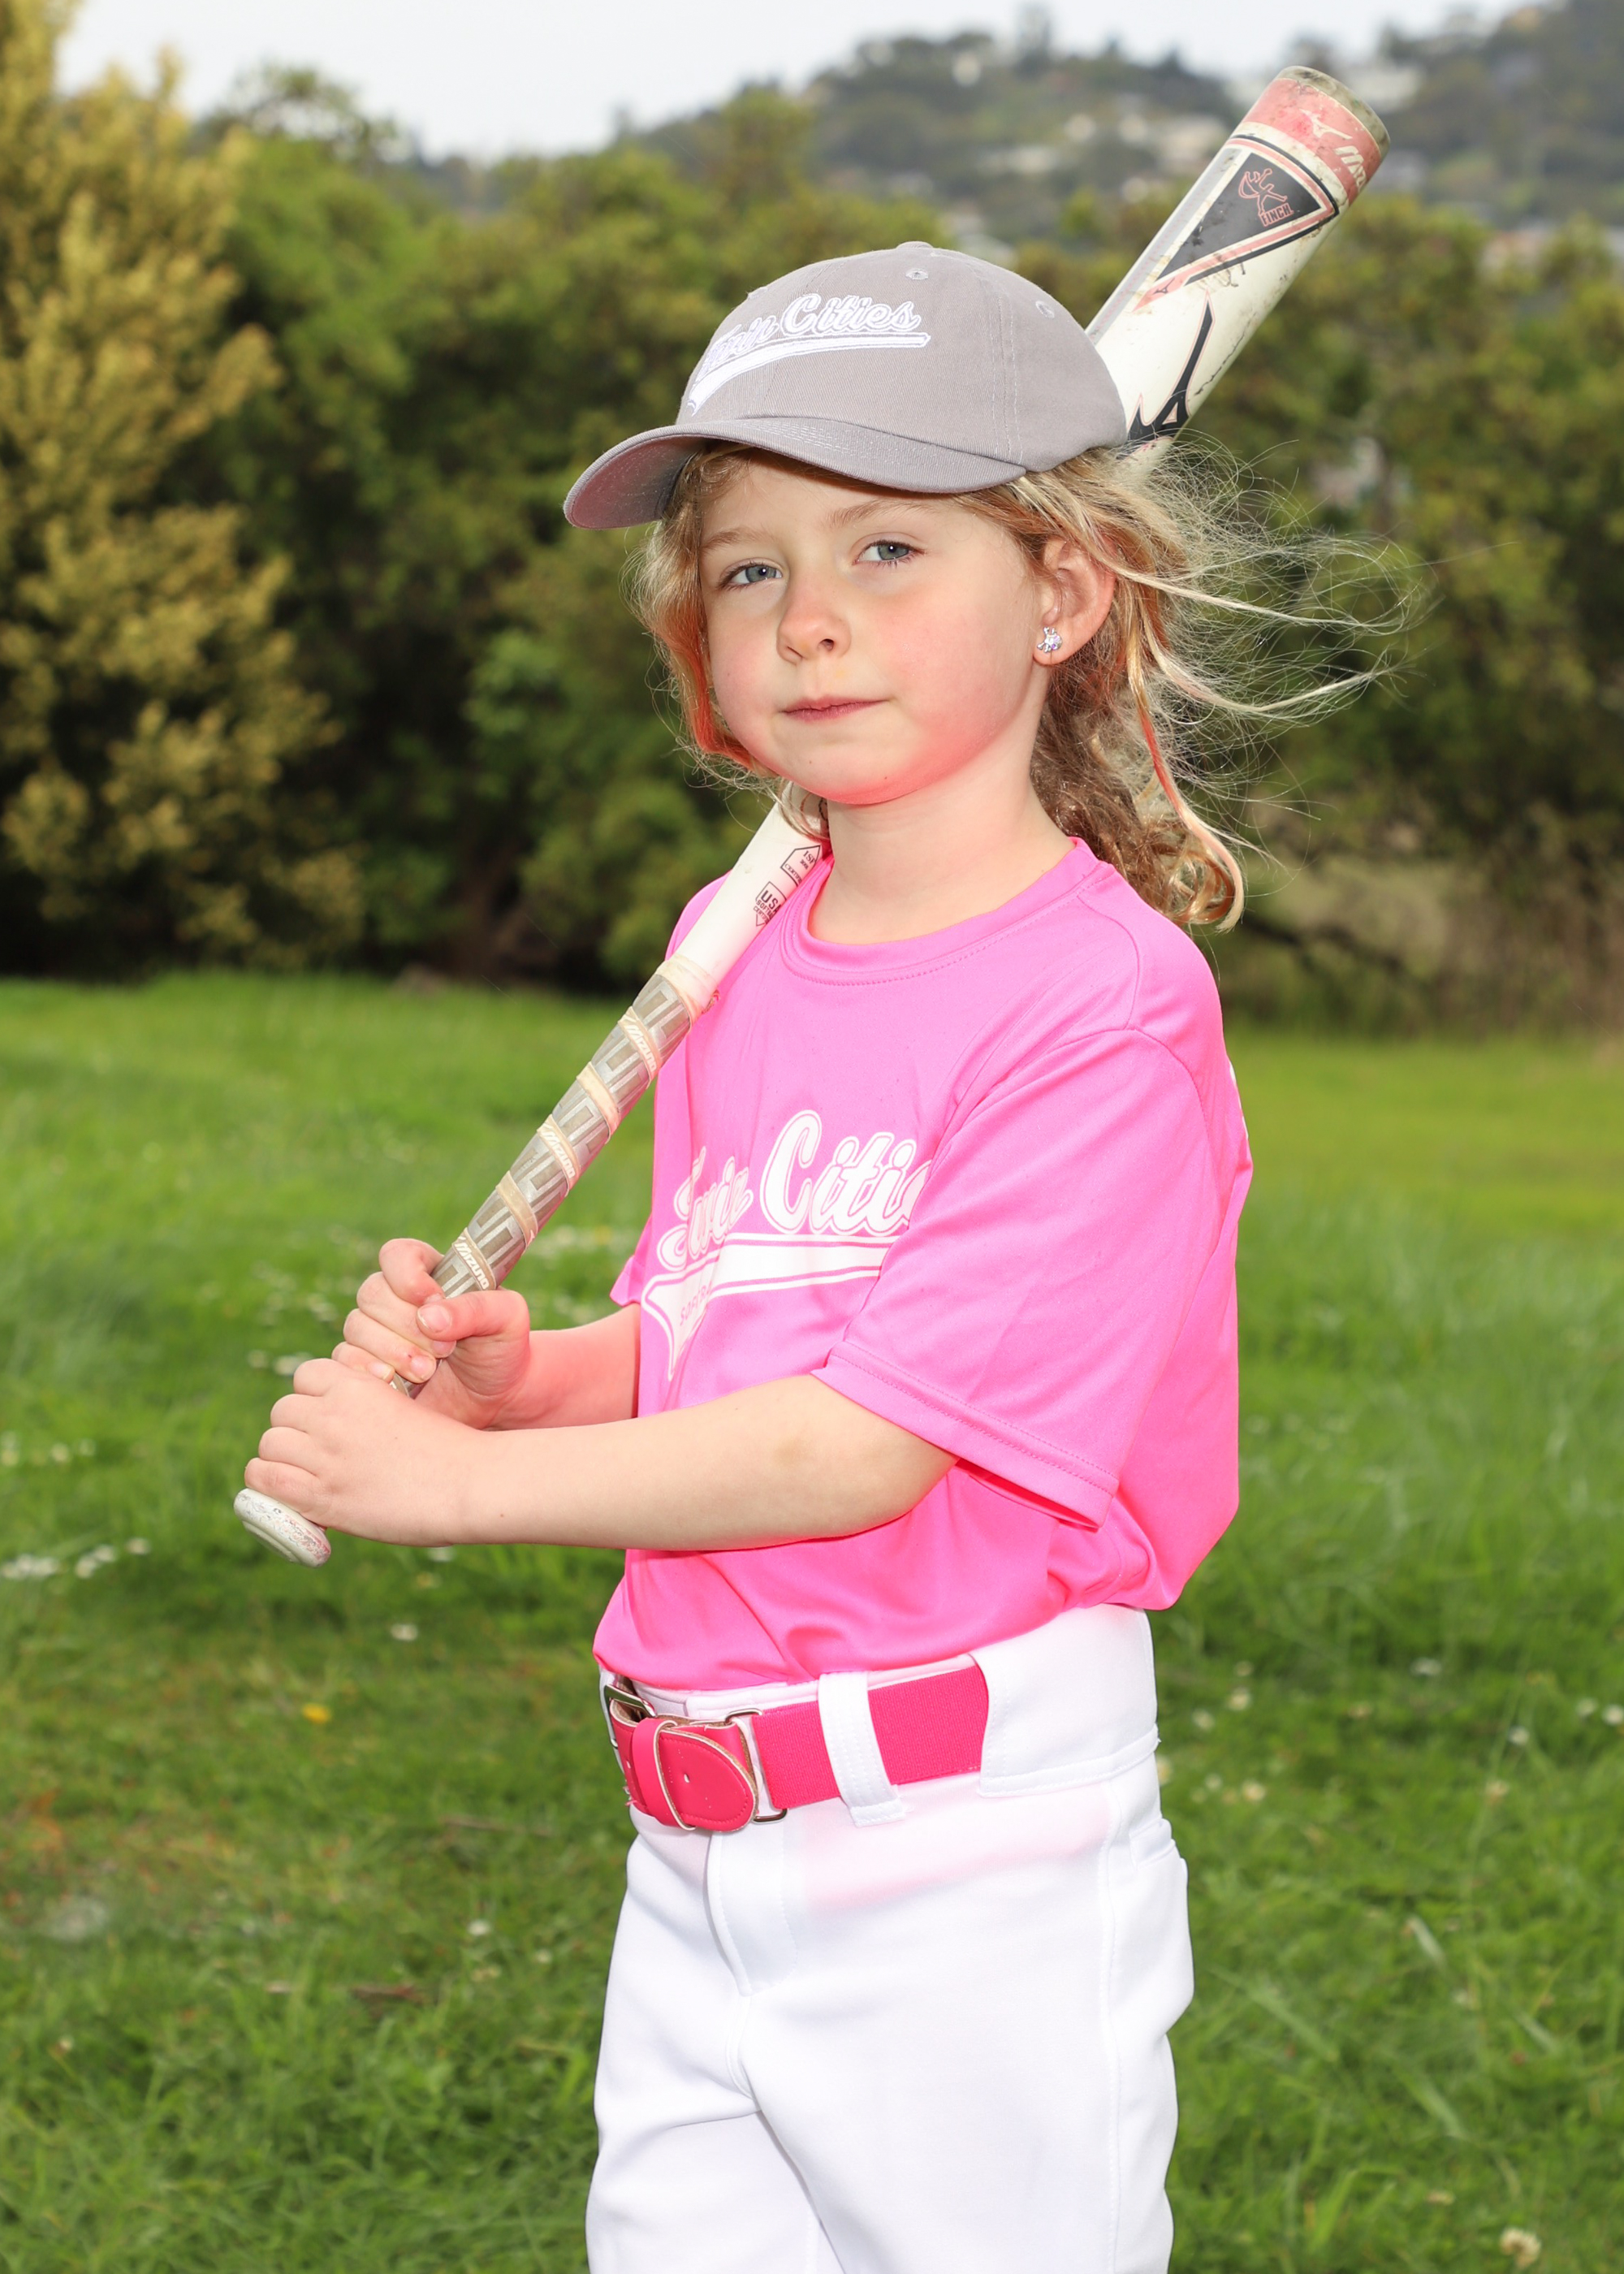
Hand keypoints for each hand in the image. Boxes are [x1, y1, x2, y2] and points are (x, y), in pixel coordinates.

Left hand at [246, 1358, 482, 1542]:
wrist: (470, 1485)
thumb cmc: (448, 1451)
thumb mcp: (402, 1409)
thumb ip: (365, 1412)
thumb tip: (337, 1433)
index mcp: (357, 1386)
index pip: (305, 1376)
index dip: (314, 1398)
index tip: (329, 1417)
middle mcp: (335, 1414)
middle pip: (283, 1411)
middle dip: (296, 1430)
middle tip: (317, 1453)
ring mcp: (325, 1454)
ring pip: (271, 1443)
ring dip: (282, 1458)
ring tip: (303, 1475)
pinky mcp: (321, 1494)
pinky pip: (265, 1478)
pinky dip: (269, 1484)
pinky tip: (288, 1494)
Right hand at [333, 1237, 532, 1427]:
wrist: (494, 1401)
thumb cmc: (502, 1350)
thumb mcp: (507, 1319)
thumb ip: (475, 1308)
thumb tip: (429, 1316)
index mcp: (430, 1273)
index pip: (397, 1255)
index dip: (407, 1276)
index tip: (431, 1300)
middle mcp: (397, 1298)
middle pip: (372, 1293)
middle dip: (407, 1324)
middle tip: (444, 1350)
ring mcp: (377, 1332)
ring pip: (357, 1326)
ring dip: (392, 1351)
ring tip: (428, 1371)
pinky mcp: (366, 1365)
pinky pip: (344, 1360)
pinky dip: (368, 1370)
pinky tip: (396, 1383)